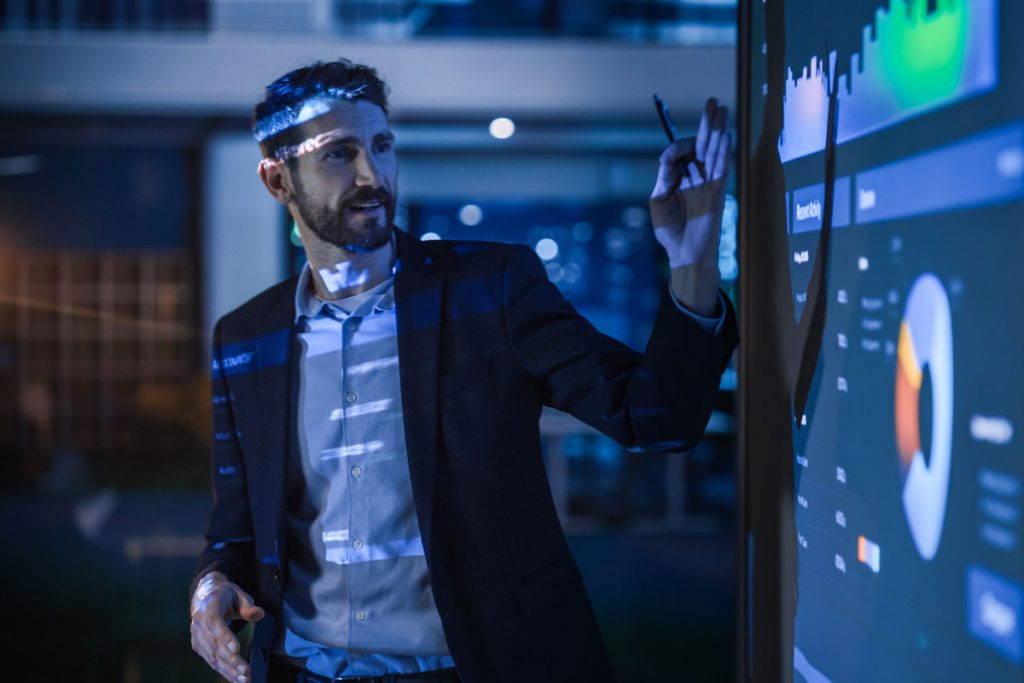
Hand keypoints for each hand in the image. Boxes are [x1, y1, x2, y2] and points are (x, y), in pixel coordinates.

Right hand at [190, 572, 264, 682]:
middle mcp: (199, 623)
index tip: (236, 649)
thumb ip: (248, 606)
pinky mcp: (198, 647)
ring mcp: (197, 637)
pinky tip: (236, 680)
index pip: (214, 623)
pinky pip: (212, 661)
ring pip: (213, 657)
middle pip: (214, 645)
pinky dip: (225, 671)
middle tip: (246, 671)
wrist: (204, 597)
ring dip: (229, 670)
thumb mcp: (239, 594)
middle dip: (231, 660)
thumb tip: (259, 614)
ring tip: (244, 680)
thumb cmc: (225, 596)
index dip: (225, 637)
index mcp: (208, 606)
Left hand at [649, 97, 731, 270]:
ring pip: (714, 151)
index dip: (677, 147)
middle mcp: (696, 177)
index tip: (670, 157)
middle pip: (702, 144)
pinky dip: (724, 152)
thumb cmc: (669, 231)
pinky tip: (726, 136)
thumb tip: (668, 156)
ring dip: (717, 130)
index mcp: (680, 178)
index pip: (682, 152)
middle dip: (707, 123)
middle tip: (713, 102)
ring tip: (722, 109)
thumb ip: (664, 176)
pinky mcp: (717, 192)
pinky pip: (721, 168)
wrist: (683, 253)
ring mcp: (708, 183)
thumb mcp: (658, 200)